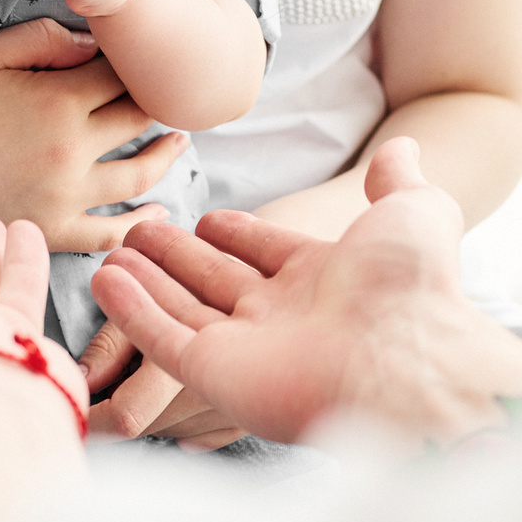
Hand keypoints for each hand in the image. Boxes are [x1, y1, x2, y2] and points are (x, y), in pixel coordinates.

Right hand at [0, 18, 188, 250]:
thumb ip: (41, 41)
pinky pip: (111, 231)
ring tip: (178, 141)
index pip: (120, 73)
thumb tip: (92, 45)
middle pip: (138, 118)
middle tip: (174, 92)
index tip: (141, 54)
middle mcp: (72, 148)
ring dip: (166, 155)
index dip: (133, 60)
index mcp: (58, 99)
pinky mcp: (51, 231)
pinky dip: (139, 223)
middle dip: (157, 101)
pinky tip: (155, 212)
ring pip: (139, 174)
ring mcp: (66, 194)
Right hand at [92, 138, 521, 448]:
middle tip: (140, 230)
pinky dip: (133, 310)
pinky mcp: (217, 374)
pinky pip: (164, 338)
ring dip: (146, 280)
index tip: (207, 220)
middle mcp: (284, 318)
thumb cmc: (414, 285)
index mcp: (325, 281)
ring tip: (111, 251)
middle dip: (177, 256)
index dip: (237, 236)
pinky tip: (106, 278)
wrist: (408, 355)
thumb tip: (404, 147)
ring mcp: (248, 348)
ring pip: (182, 308)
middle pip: (216, 280)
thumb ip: (399, 181)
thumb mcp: (414, 211)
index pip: (267, 254)